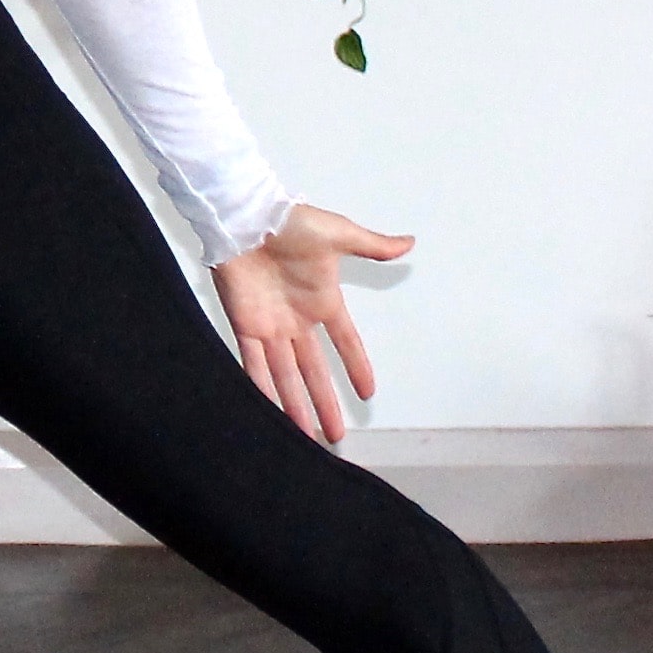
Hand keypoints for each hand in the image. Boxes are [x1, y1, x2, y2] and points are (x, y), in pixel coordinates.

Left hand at [211, 202, 411, 443]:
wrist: (246, 215)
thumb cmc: (290, 220)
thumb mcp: (338, 233)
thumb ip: (372, 246)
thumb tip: (408, 243)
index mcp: (323, 300)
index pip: (346, 342)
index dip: (357, 366)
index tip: (368, 393)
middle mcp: (298, 320)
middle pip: (314, 371)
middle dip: (325, 403)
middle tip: (336, 435)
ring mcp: (271, 326)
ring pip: (285, 376)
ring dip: (295, 406)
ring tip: (305, 437)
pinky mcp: (244, 326)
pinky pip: (253, 365)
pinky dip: (260, 388)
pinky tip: (268, 413)